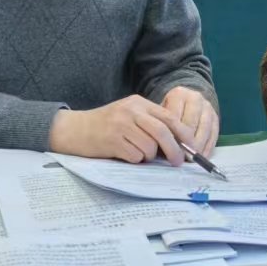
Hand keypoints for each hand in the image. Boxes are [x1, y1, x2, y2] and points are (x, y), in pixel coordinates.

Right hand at [49, 95, 193, 164]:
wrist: (74, 129)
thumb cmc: (105, 126)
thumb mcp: (129, 116)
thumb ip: (150, 124)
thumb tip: (178, 144)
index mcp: (138, 103)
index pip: (169, 117)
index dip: (184, 134)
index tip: (192, 148)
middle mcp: (131, 111)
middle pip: (163, 131)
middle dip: (174, 150)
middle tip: (178, 162)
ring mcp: (121, 125)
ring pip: (149, 146)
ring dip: (149, 157)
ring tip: (138, 154)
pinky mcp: (112, 141)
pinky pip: (134, 156)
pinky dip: (135, 160)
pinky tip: (125, 155)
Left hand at [162, 86, 219, 157]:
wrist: (186, 102)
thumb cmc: (169, 111)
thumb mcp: (162, 114)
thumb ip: (163, 127)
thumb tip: (166, 146)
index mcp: (178, 94)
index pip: (174, 116)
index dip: (172, 135)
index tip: (169, 149)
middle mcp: (195, 97)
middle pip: (191, 123)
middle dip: (186, 142)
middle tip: (181, 156)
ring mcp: (207, 107)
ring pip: (204, 128)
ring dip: (198, 145)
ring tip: (191, 158)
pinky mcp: (216, 117)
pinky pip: (214, 134)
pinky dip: (208, 147)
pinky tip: (202, 155)